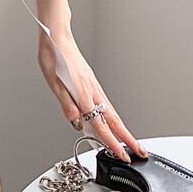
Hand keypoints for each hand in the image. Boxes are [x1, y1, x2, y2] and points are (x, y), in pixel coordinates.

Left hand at [37, 27, 147, 161]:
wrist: (57, 36)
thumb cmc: (53, 56)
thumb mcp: (53, 82)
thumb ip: (66, 103)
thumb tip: (75, 122)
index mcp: (83, 94)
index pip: (100, 125)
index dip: (112, 142)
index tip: (122, 155)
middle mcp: (92, 91)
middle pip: (114, 120)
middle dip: (128, 138)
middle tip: (140, 152)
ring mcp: (94, 86)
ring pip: (112, 112)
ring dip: (123, 129)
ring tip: (131, 141)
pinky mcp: (92, 81)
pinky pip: (106, 103)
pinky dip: (113, 116)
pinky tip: (112, 120)